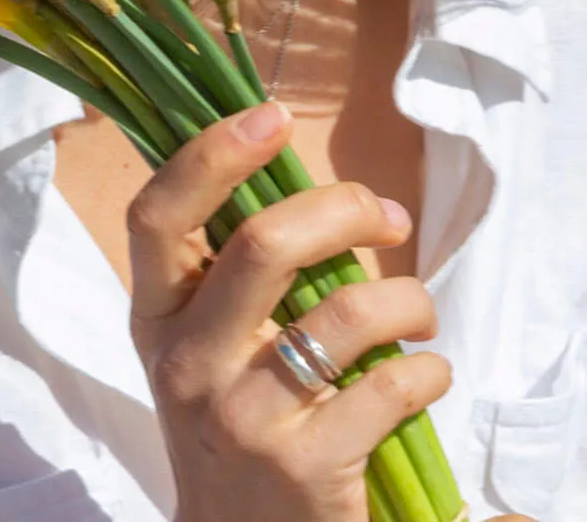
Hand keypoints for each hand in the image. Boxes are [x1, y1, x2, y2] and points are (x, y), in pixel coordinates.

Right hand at [128, 98, 461, 521]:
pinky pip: (389, 383)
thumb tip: (324, 192)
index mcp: (157, 320)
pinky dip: (429, 369)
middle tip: (388, 216)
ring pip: (345, 311)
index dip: (212, 154)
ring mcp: (243, 419)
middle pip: (263, 244)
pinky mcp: (305, 469)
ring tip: (419, 314)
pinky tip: (426, 375)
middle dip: (343, 208)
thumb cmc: (238, 427)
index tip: (272, 118)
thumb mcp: (206, 350)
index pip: (158, 215)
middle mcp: (188, 364)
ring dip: (408, 297)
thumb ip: (236, 272)